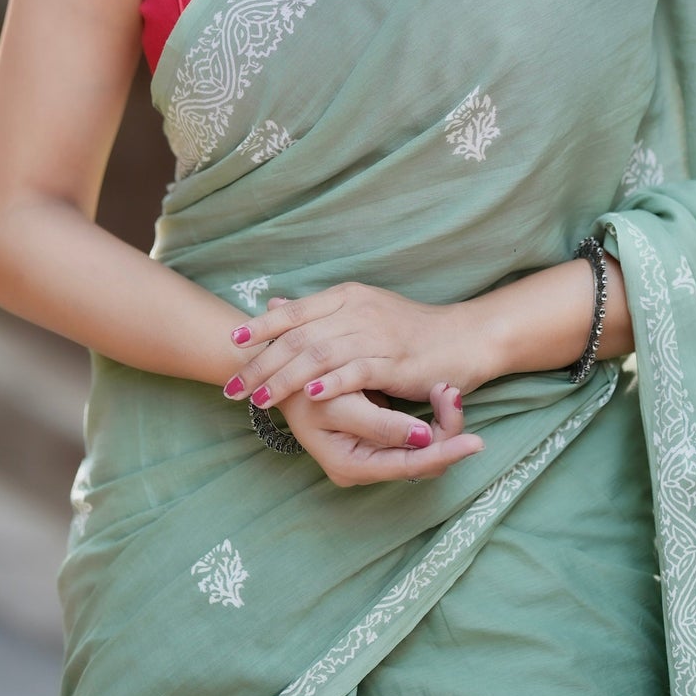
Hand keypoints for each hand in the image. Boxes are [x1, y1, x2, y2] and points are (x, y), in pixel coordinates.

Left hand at [223, 283, 481, 413]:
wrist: (464, 338)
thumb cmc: (410, 331)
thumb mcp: (361, 312)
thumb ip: (319, 313)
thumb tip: (274, 305)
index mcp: (347, 297)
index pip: (295, 311)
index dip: (261, 327)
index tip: (231, 343)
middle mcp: (358, 310)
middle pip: (299, 336)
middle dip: (262, 363)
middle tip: (233, 386)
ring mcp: (376, 334)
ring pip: (319, 355)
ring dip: (285, 378)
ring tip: (259, 398)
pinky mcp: (394, 361)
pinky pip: (355, 371)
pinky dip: (330, 383)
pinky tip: (309, 397)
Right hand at [278, 378, 484, 487]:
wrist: (279, 372)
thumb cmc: (303, 389)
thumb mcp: (337, 407)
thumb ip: (380, 425)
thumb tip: (424, 438)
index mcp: (353, 467)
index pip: (410, 467)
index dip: (442, 453)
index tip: (474, 441)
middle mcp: (366, 467)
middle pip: (421, 462)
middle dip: (447, 431)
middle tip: (455, 393)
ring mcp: (373, 453)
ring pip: (423, 448)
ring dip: (442, 420)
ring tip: (448, 388)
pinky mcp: (379, 435)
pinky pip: (416, 435)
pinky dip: (432, 414)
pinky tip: (440, 390)